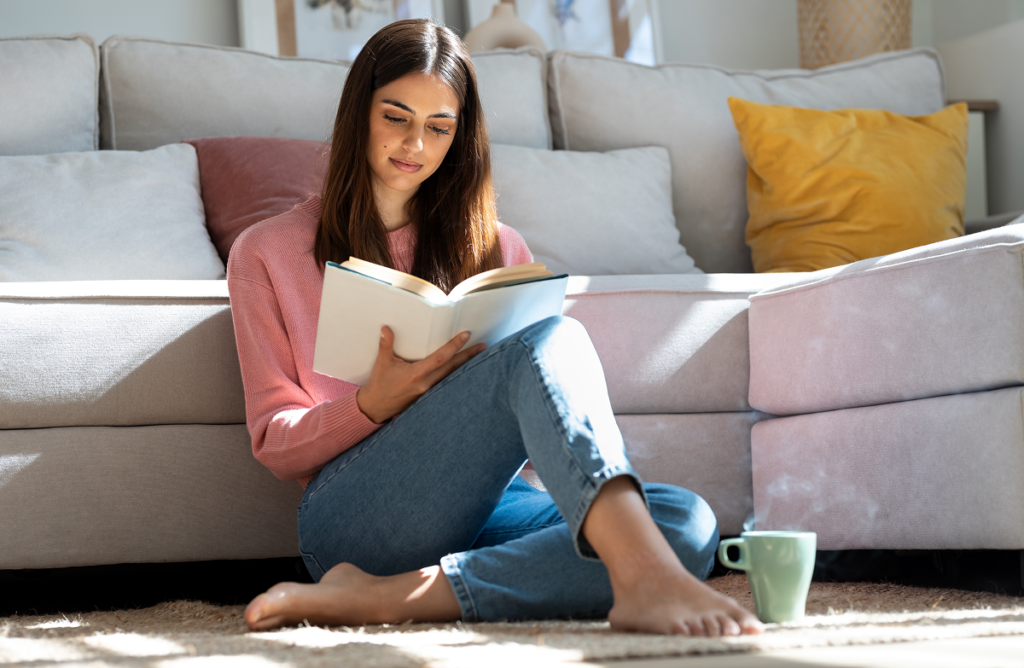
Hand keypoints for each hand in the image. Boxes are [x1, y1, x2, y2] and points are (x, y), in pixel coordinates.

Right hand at [356, 327, 485, 423]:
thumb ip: (386, 345)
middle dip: (468, 356)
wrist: (375, 408)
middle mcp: (426, 384)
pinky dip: (455, 375)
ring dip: (464, 366)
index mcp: (416, 374)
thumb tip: (386, 329)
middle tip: (483, 346)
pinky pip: (445, 383)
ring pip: (451, 376)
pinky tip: (463, 370)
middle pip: (452, 368)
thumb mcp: (382, 363)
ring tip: (478, 356)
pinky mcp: (427, 396)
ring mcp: (428, 392)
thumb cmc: (379, 385)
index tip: (466, 335)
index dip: (454, 346)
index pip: (440, 358)